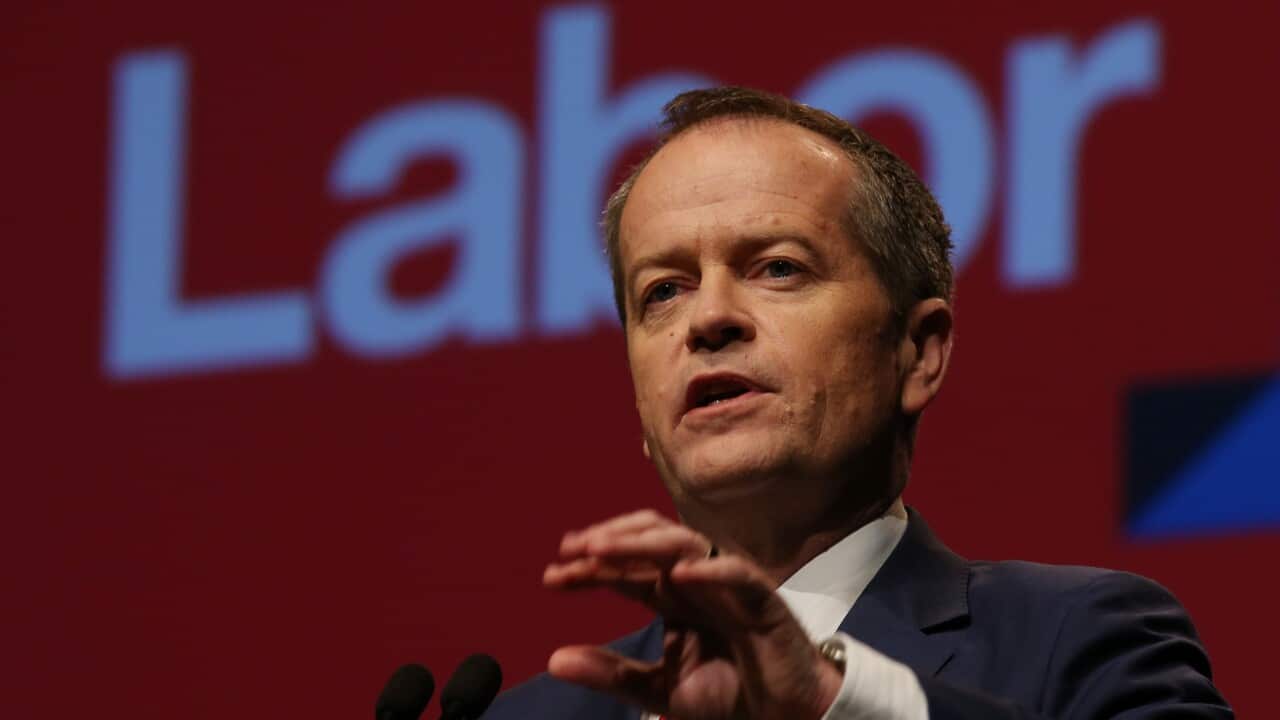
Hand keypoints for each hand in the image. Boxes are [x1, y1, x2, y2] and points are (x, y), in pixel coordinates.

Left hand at [542, 510, 842, 719]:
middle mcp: (697, 580)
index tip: (550, 576)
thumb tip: (553, 659)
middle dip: (609, 540)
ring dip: (642, 542)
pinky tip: (679, 575)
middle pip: (649, 541)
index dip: (589, 567)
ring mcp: (729, 584)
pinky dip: (710, 569)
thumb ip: (611, 673)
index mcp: (672, 596)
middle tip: (570, 550)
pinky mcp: (764, 600)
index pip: (625, 568)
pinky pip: (738, 574)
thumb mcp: (658, 691)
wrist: (785, 719)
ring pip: (684, 544)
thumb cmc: (729, 697)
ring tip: (602, 550)